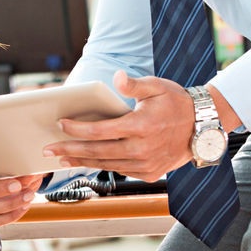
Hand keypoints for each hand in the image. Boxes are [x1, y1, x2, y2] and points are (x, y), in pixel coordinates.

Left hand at [46, 71, 196, 179]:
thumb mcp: (156, 86)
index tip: (60, 125)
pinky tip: (87, 161)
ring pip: (106, 164)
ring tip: (62, 157)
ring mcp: (146, 164)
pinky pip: (120, 170)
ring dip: (82, 161)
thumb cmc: (176, 103)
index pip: (100, 130)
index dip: (77, 129)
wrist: (203, 127)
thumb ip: (133, 84)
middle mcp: (142, 148)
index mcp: (140, 126)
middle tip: (48, 150)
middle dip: (70, 150)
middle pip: (97, 151)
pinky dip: (102, 166)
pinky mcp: (150, 173)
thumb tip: (116, 77)